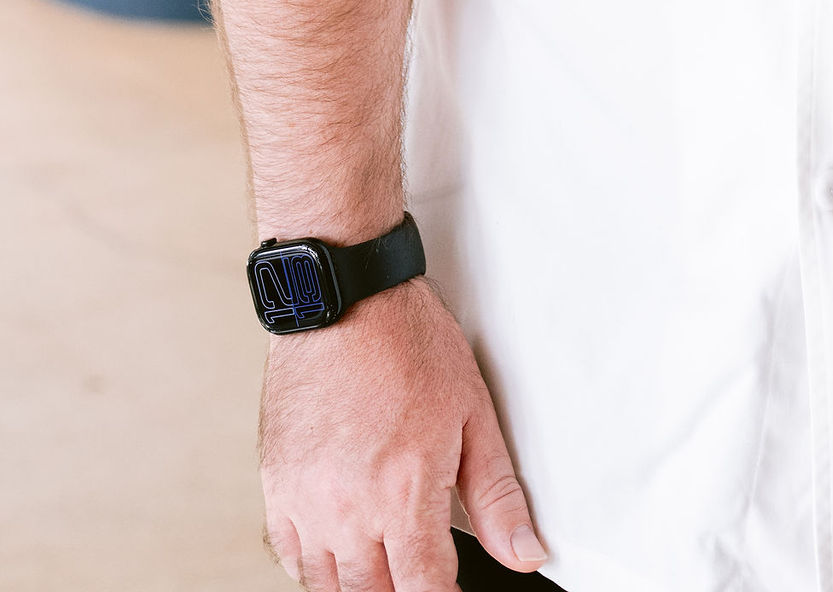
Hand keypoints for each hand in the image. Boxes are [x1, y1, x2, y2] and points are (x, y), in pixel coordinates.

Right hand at [261, 275, 546, 591]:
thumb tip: (526, 553)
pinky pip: (290, 558)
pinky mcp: (277, 487)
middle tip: (418, 570)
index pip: (423, 590)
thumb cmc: (410, 344)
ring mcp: (307, 502)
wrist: (346, 299)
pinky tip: (340, 551)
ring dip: (359, 584)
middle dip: (400, 590)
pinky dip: (316, 567)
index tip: (449, 590)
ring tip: (384, 563)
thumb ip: (497, 496)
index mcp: (404, 493)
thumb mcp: (473, 414)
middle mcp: (349, 508)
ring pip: (327, 587)